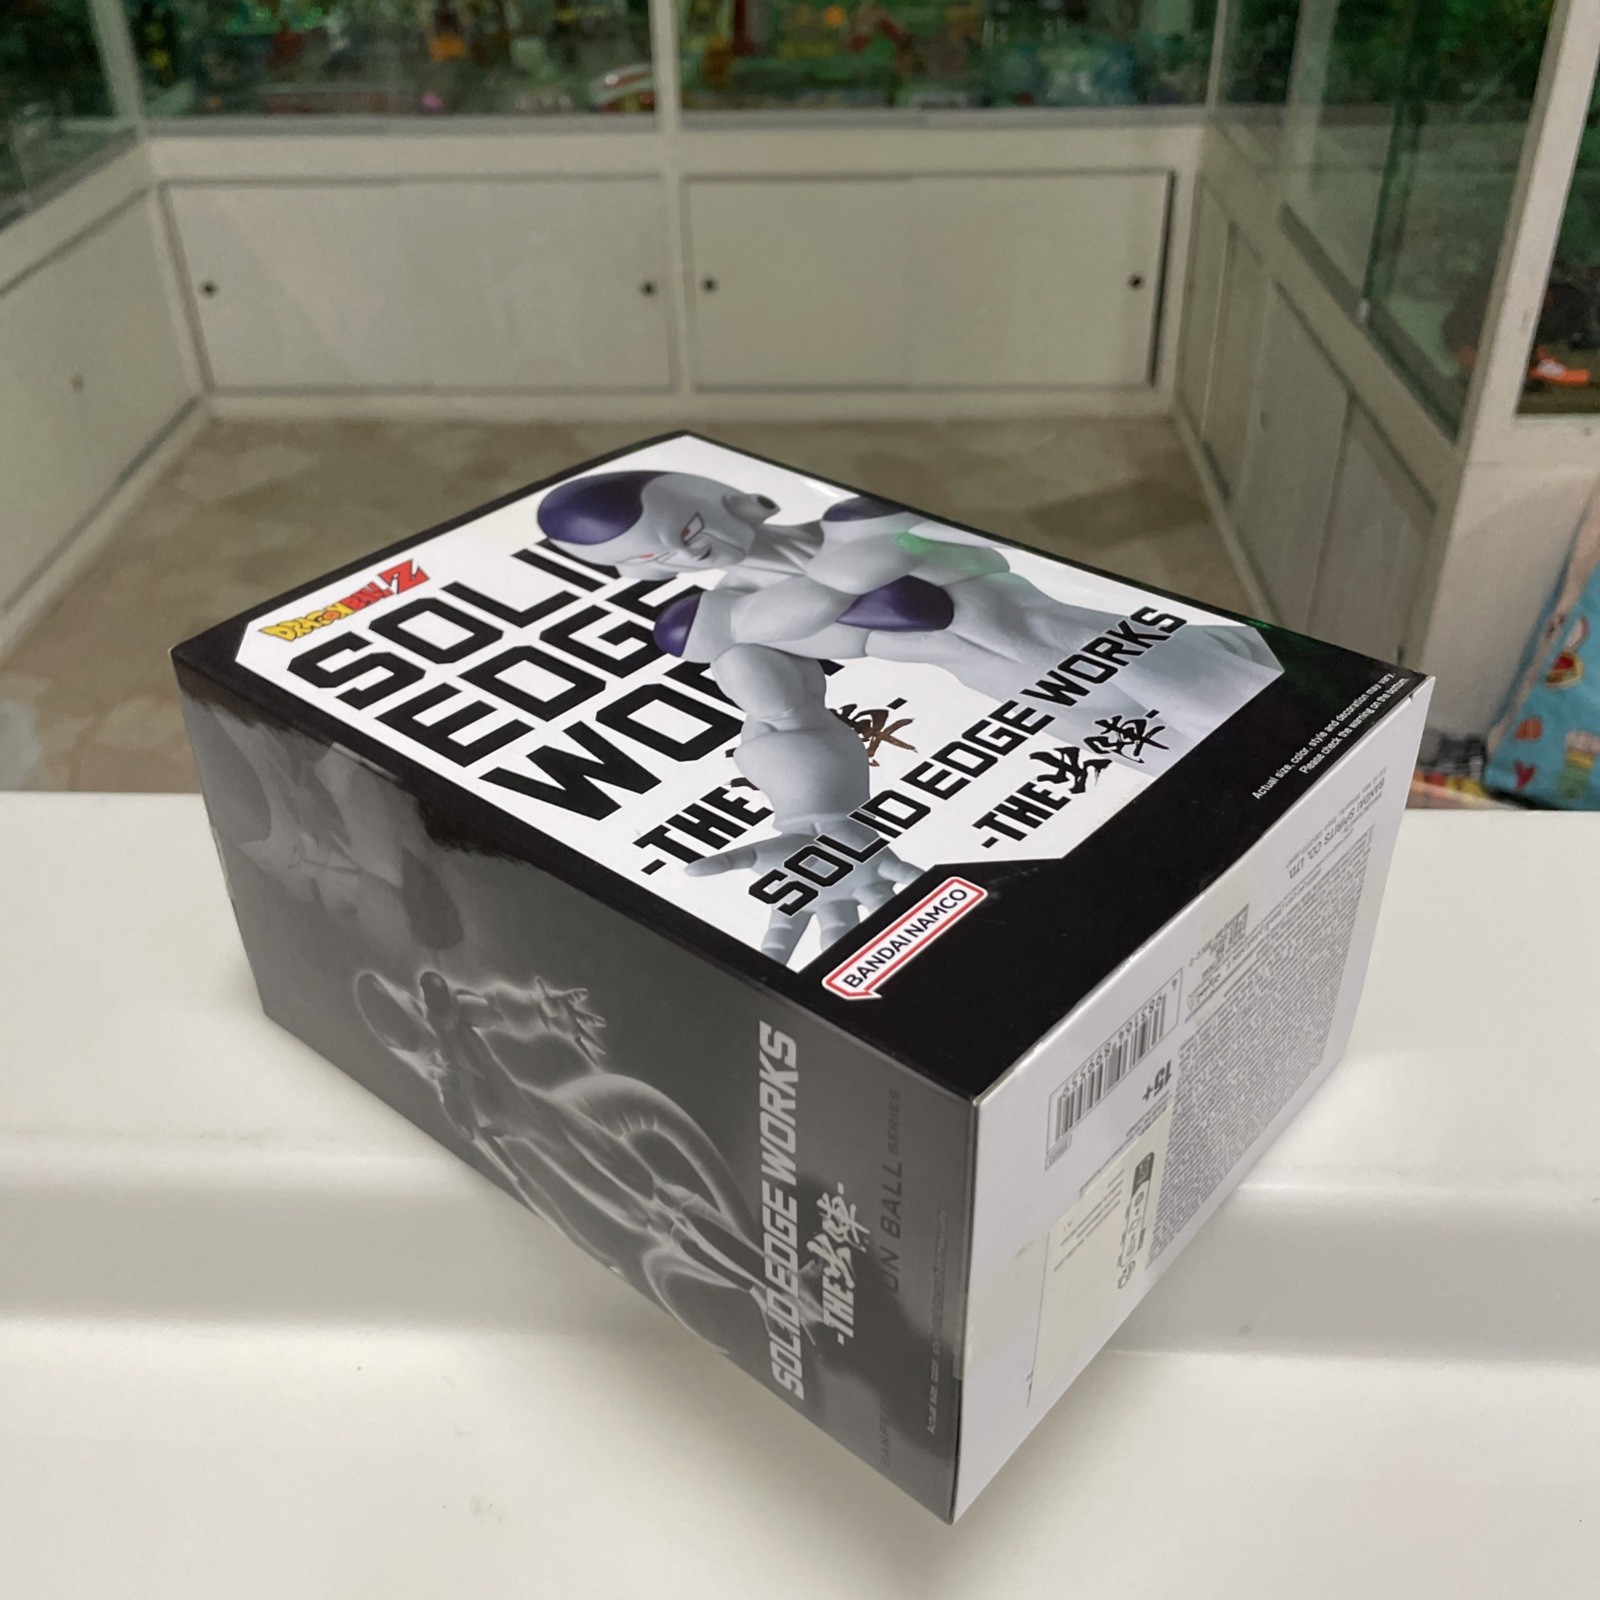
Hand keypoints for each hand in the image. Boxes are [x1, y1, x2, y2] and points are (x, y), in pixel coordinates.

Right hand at [686, 820, 920, 963]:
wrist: (826, 824)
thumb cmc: (794, 848)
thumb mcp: (757, 854)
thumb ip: (725, 863)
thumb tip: (689, 871)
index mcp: (802, 905)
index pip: (784, 938)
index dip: (777, 959)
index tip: (776, 984)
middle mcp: (834, 904)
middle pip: (835, 932)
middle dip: (839, 952)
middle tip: (841, 974)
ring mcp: (861, 887)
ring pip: (874, 908)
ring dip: (884, 919)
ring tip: (894, 938)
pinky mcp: (882, 866)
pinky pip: (902, 874)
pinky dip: (913, 880)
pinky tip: (923, 887)